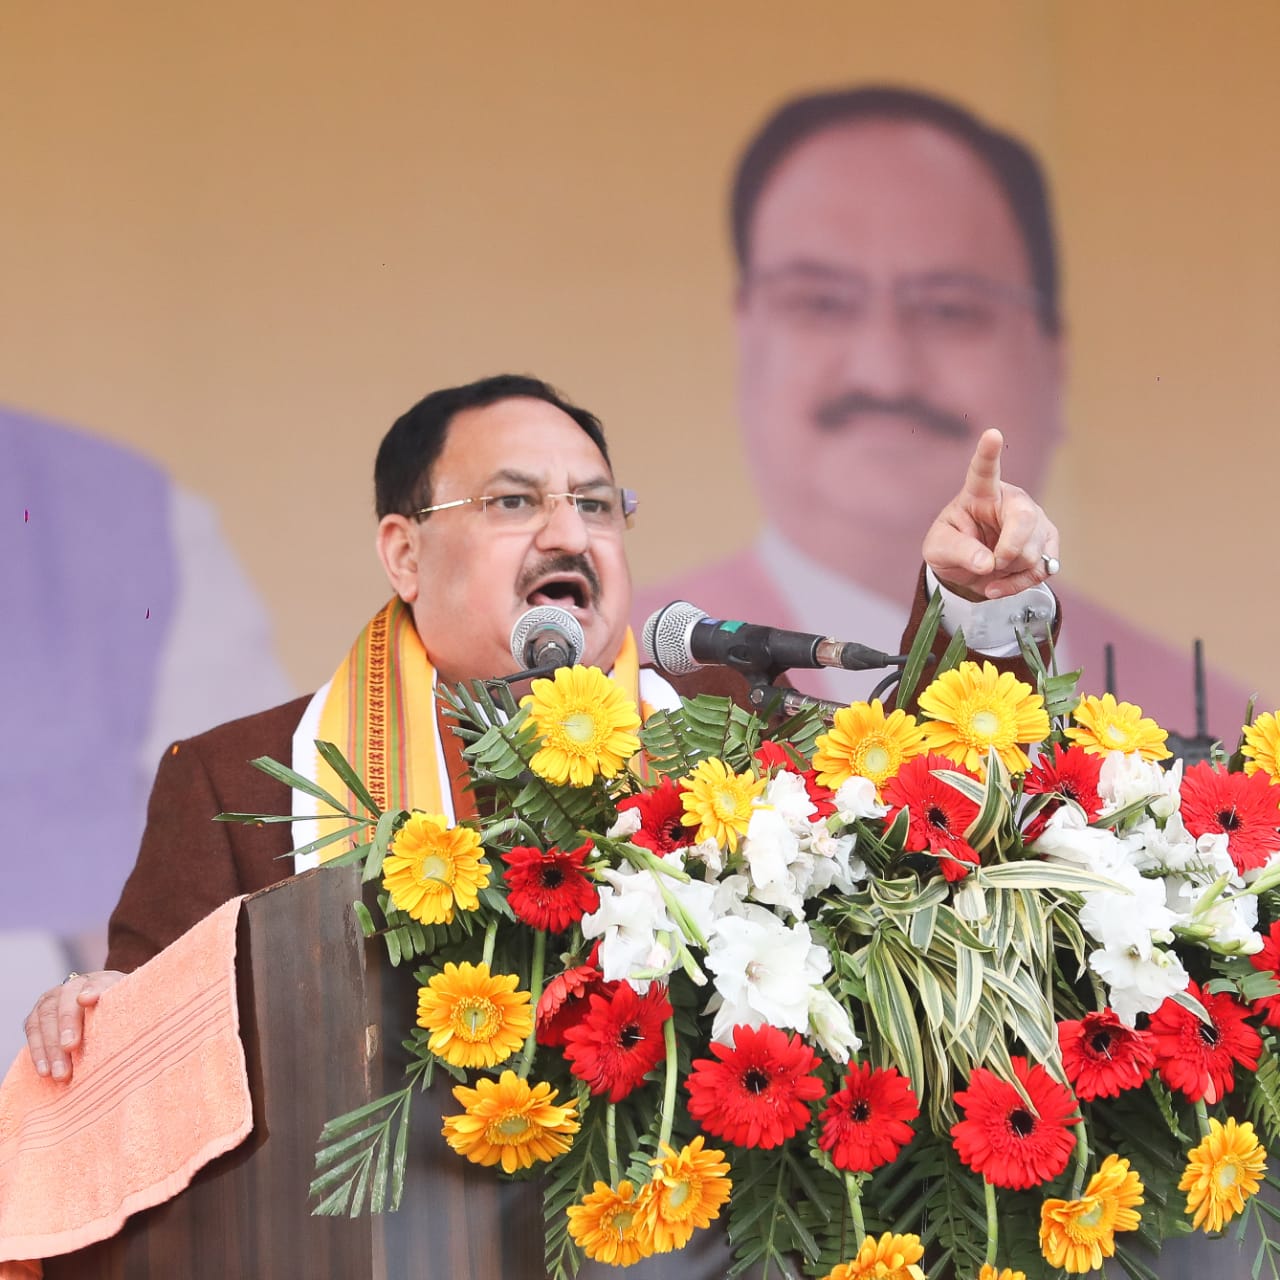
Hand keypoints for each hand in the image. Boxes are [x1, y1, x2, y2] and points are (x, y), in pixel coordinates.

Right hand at [24, 970, 124, 1082]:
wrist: (99, 1010)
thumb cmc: (119, 1012)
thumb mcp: (130, 1007)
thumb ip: (133, 1008)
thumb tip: (152, 1018)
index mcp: (101, 980)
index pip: (97, 981)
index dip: (92, 989)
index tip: (87, 1000)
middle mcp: (73, 986)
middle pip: (66, 1001)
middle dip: (66, 1024)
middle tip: (70, 1047)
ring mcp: (52, 999)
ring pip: (45, 1017)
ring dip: (50, 1046)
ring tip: (59, 1073)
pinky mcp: (37, 1015)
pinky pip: (31, 1031)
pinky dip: (37, 1051)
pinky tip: (44, 1071)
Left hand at [922, 428, 1059, 600]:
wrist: (967, 570)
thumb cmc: (951, 548)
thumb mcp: (938, 550)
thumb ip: (958, 551)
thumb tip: (987, 562)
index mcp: (980, 492)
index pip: (984, 470)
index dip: (988, 453)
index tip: (992, 434)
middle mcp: (1012, 501)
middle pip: (1025, 520)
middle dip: (1008, 550)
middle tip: (989, 565)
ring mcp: (1034, 522)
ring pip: (1034, 551)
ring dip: (1008, 571)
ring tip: (988, 572)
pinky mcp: (1047, 544)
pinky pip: (1041, 570)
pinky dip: (1017, 585)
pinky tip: (997, 587)